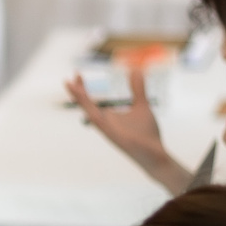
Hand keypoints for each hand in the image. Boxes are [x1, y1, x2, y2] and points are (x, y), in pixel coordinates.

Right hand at [67, 67, 190, 193]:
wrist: (156, 155)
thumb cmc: (147, 134)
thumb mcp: (141, 105)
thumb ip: (137, 88)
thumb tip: (136, 70)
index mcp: (108, 117)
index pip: (91, 101)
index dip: (83, 88)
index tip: (77, 74)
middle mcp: (104, 123)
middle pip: (86, 105)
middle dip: (77, 91)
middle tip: (72, 76)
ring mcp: (107, 130)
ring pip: (88, 111)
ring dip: (79, 98)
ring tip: (69, 84)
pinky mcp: (112, 135)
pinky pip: (98, 121)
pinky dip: (91, 111)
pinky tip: (84, 102)